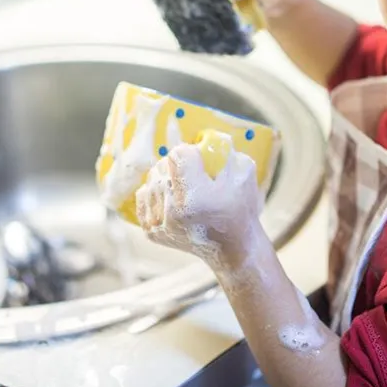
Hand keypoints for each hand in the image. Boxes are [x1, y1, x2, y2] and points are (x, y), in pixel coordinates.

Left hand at [135, 142, 263, 271]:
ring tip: (185, 189)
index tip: (201, 163)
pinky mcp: (151, 231)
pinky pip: (143, 196)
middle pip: (163, 165)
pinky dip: (156, 193)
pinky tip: (172, 199)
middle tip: (195, 177)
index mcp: (196, 196)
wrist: (232, 248)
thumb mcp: (243, 172)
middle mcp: (173, 211)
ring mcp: (159, 223)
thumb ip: (224, 150)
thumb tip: (205, 139)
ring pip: (152, 179)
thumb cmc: (240, 209)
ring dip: (167, 179)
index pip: (178, 154)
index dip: (191, 154)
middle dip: (179, 166)